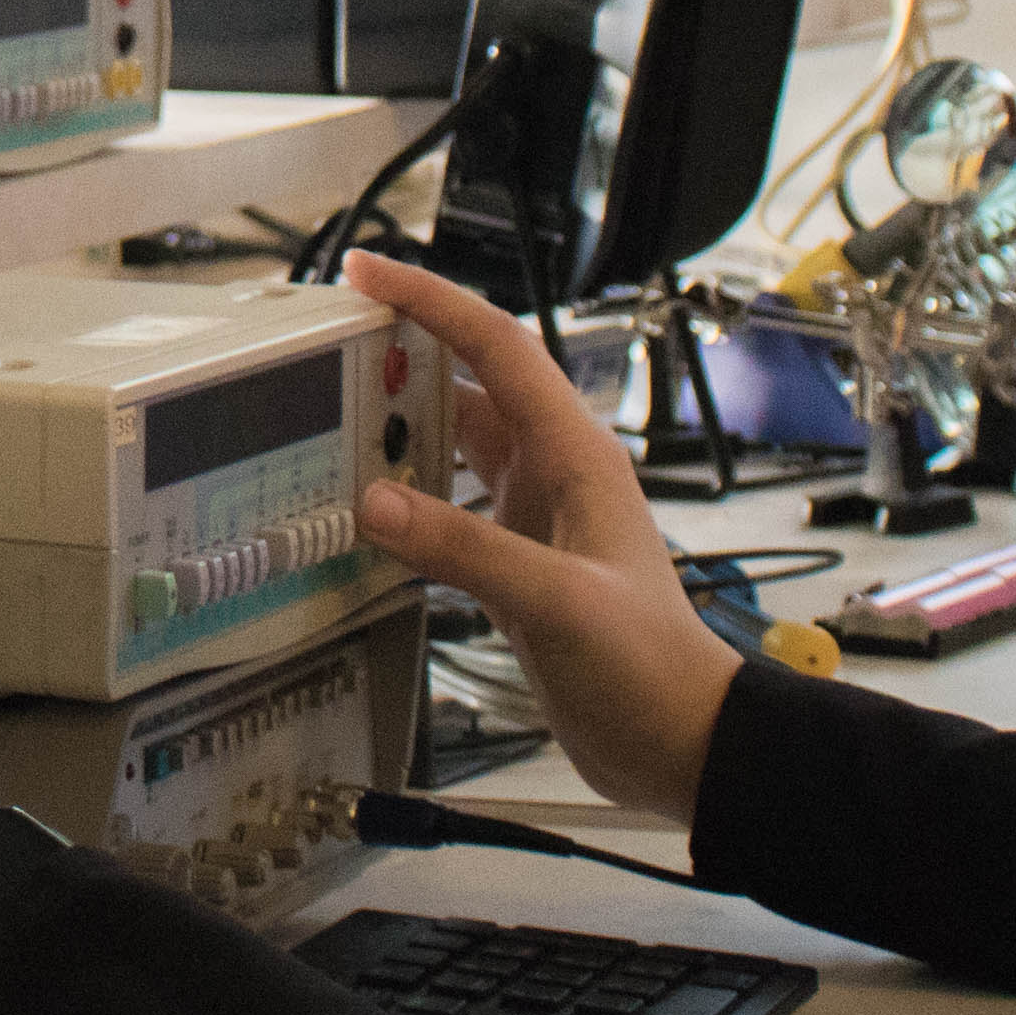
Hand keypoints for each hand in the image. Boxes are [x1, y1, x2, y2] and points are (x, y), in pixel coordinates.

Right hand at [345, 252, 747, 819]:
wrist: (680, 740)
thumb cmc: (649, 666)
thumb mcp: (558, 600)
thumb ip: (467, 549)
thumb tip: (378, 502)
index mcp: (576, 456)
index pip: (496, 347)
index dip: (432, 301)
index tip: (370, 274)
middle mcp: (555, 472)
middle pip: (470, 384)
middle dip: (404, 357)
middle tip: (335, 345)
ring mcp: (536, 516)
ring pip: (457, 444)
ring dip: (402, 428)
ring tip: (338, 419)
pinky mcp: (519, 562)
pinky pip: (451, 506)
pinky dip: (409, 499)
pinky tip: (373, 512)